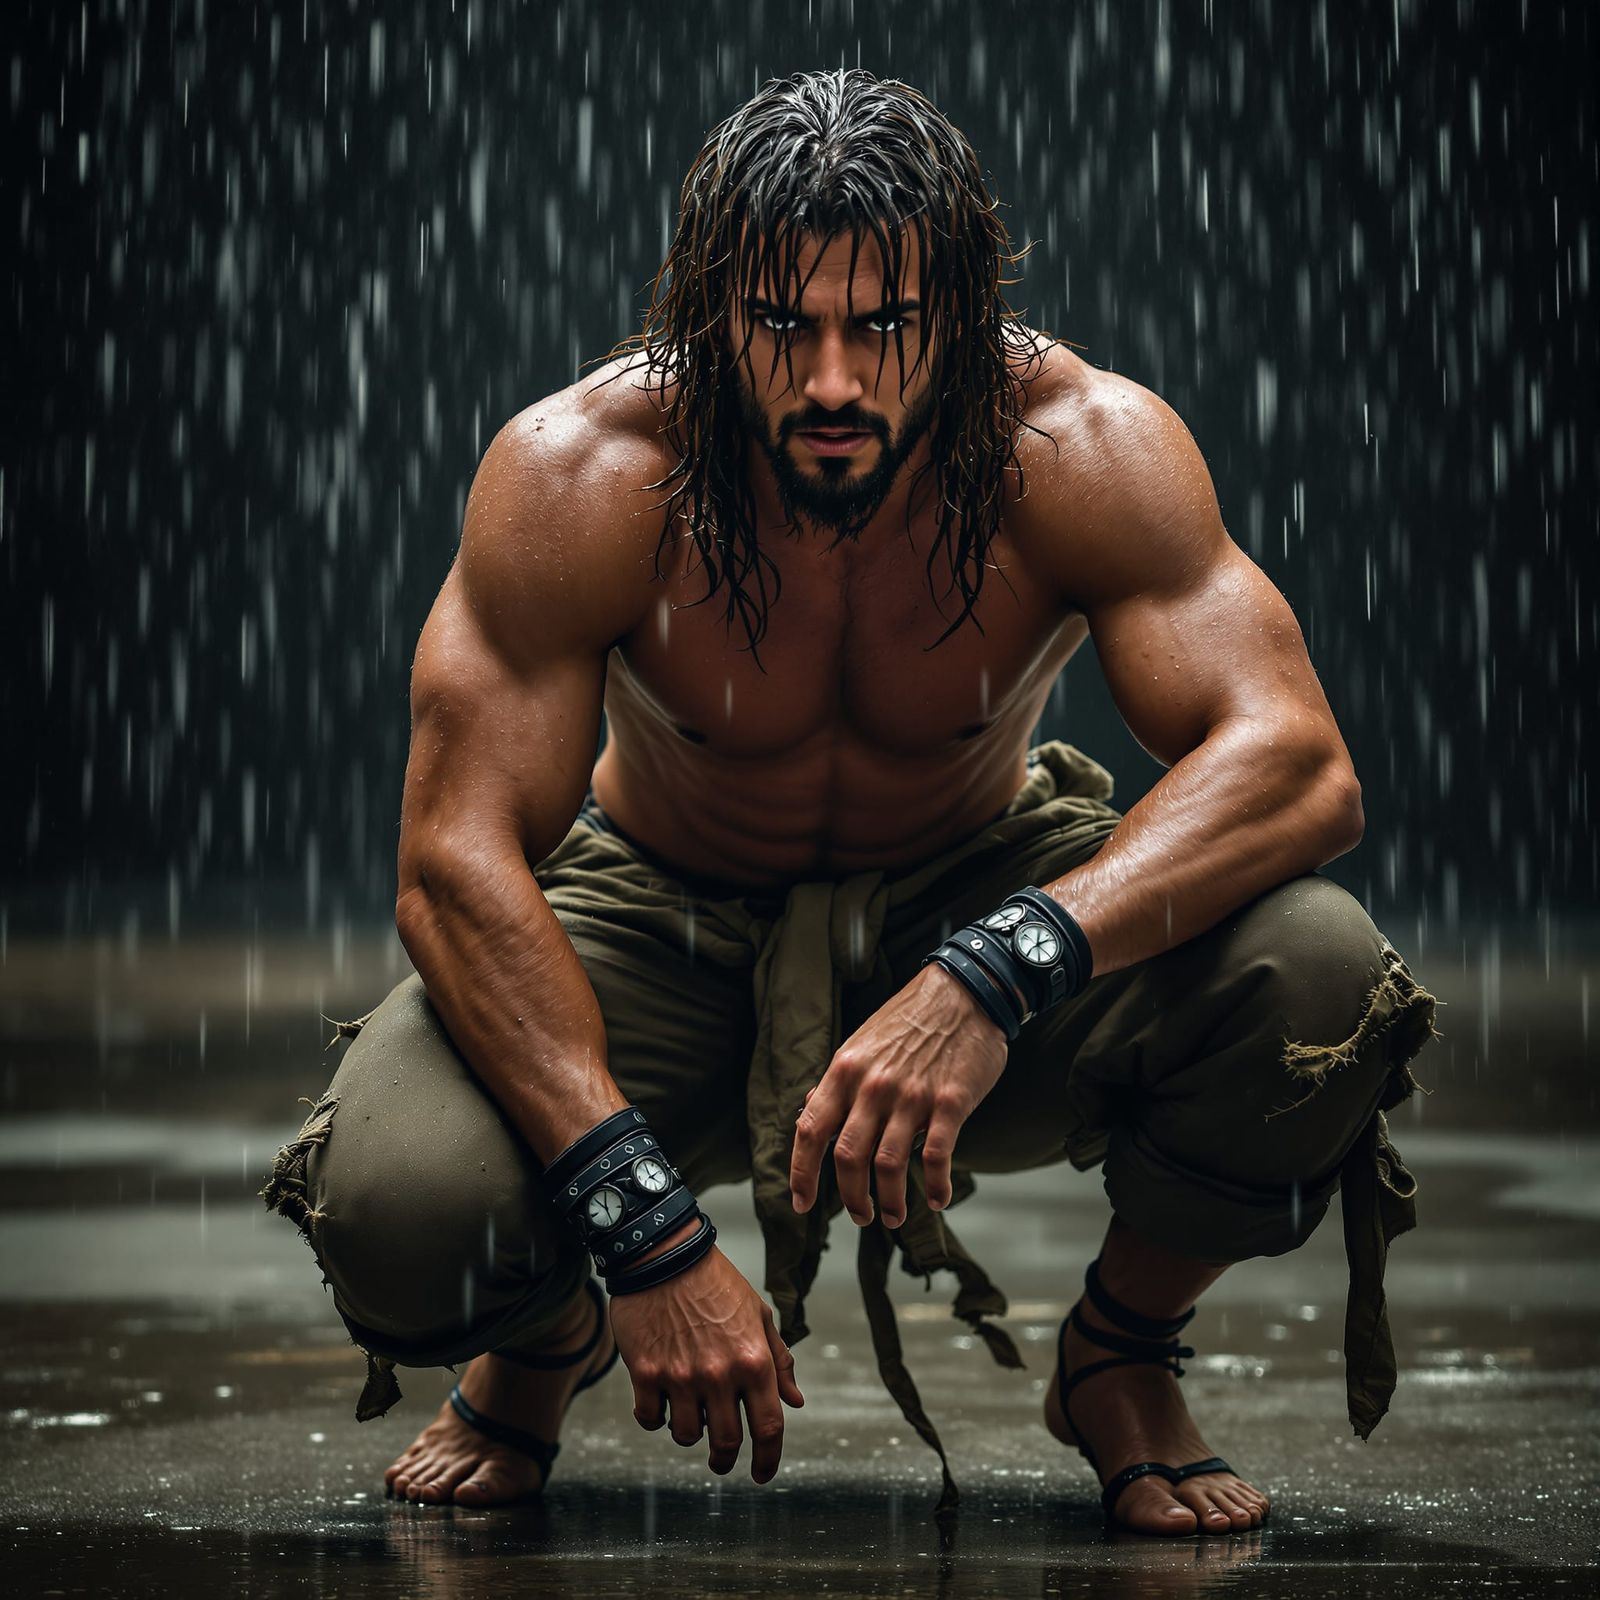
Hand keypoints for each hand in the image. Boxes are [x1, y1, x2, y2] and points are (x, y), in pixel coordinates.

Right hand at [607, 1233, 803, 1483]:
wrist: (666, 1255)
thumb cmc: (716, 1282)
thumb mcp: (758, 1314)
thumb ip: (778, 1361)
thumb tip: (794, 1402)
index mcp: (754, 1360)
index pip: (769, 1428)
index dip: (769, 1460)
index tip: (762, 1474)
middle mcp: (720, 1374)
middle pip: (727, 1443)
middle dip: (726, 1460)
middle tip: (722, 1461)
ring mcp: (681, 1376)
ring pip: (686, 1436)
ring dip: (689, 1434)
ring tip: (689, 1415)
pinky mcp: (647, 1373)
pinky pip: (650, 1419)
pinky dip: (656, 1419)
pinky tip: (660, 1404)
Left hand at [788, 962, 1008, 1227]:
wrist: (964, 991)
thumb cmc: (910, 1020)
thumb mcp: (861, 1043)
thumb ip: (838, 1082)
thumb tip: (809, 1111)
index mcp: (845, 1070)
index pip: (811, 1130)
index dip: (801, 1173)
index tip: (801, 1203)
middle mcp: (873, 1085)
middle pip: (848, 1157)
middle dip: (851, 1197)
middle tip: (860, 1216)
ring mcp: (912, 1095)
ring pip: (889, 1165)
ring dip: (890, 1201)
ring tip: (893, 1216)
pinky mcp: (951, 1102)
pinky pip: (938, 1156)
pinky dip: (935, 1186)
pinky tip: (937, 1199)